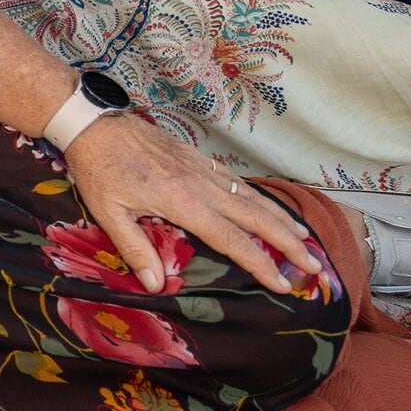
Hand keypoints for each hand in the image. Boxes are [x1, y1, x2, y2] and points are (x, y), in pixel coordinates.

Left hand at [62, 114, 322, 295]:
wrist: (96, 124)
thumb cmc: (99, 170)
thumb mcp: (108, 213)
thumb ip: (134, 249)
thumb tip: (154, 286)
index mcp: (183, 202)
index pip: (233, 240)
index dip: (261, 264)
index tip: (283, 284)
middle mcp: (202, 185)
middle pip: (256, 218)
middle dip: (288, 243)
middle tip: (314, 265)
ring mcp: (203, 169)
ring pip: (253, 197)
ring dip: (281, 219)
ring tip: (305, 238)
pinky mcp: (199, 158)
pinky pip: (238, 181)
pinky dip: (260, 197)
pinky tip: (268, 207)